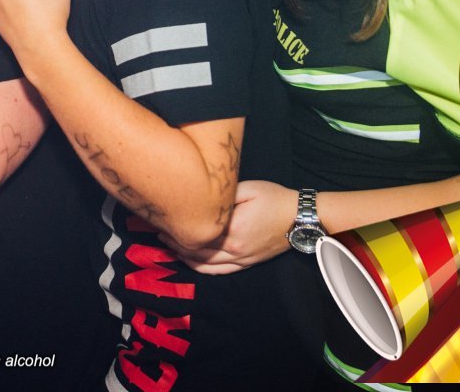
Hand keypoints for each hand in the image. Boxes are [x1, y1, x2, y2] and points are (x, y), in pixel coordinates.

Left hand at [162, 180, 295, 274]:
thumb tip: (200, 198)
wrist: (300, 218)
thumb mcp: (247, 189)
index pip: (196, 234)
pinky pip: (218, 271)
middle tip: (159, 232)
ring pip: (205, 265)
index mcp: (232, 231)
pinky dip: (201, 268)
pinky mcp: (247, 263)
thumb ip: (223, 197)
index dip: (177, 229)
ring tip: (168, 245)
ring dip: (184, 257)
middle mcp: (234, 250)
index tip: (162, 220)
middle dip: (175, 243)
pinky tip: (190, 261)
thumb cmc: (274, 199)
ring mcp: (241, 260)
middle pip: (196, 252)